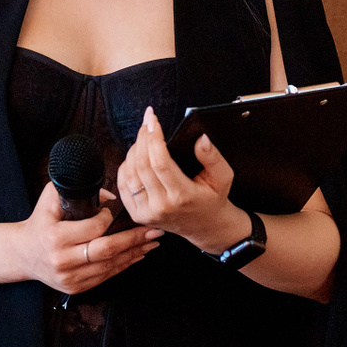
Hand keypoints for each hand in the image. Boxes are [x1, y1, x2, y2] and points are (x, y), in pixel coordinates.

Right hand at [4, 183, 159, 293]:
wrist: (23, 254)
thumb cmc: (39, 223)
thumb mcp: (49, 200)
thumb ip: (74, 190)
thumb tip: (110, 196)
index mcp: (55, 237)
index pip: (93, 228)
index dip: (108, 219)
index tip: (115, 212)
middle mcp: (62, 260)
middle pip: (106, 250)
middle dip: (133, 240)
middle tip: (153, 230)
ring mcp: (69, 277)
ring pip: (110, 266)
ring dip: (134, 253)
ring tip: (150, 242)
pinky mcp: (75, 288)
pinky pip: (105, 276)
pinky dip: (124, 265)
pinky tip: (136, 255)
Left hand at [118, 106, 247, 254]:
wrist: (205, 226)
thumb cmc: (213, 199)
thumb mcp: (223, 178)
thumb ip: (213, 157)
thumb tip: (201, 139)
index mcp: (182, 196)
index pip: (160, 163)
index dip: (154, 138)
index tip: (153, 120)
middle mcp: (161, 206)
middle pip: (142, 165)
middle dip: (142, 138)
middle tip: (147, 123)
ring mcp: (146, 213)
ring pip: (129, 174)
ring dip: (133, 150)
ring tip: (144, 137)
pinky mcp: (137, 215)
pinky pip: (123, 185)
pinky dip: (125, 166)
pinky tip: (135, 155)